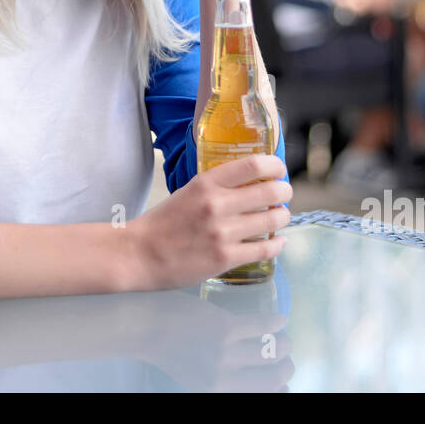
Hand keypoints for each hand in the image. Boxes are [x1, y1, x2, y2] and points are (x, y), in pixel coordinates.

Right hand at [129, 154, 291, 290]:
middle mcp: (217, 205)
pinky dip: (277, 245)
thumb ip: (218, 185)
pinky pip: (265, 249)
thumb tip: (253, 181)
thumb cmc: (163, 222)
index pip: (253, 164)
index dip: (275, 165)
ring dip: (282, 217)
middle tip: (284, 195)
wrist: (139, 254)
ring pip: (273, 220)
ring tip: (279, 217)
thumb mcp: (189, 191)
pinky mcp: (225, 258)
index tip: (279, 169)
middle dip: (285, 192)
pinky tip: (277, 242)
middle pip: (271, 191)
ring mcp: (223, 233)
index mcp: (206, 183)